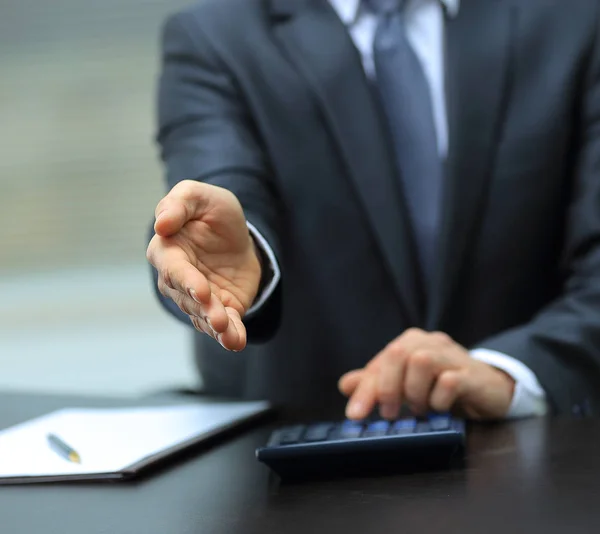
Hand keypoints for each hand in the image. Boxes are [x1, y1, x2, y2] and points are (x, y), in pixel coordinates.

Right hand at [147, 180, 261, 350]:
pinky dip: (230, 336)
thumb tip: (160, 224)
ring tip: (230, 336)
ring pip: (203, 316)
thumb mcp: (198, 196)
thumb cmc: (210, 211)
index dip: (186, 280)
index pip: (173, 269)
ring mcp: (198, 298)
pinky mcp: (221, 309)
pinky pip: (223, 326)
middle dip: (204, 309)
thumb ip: (179, 204)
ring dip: (216, 327)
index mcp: (167, 251)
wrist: (238, 233)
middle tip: (219, 318)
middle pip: (188, 298)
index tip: (201, 289)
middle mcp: (178, 280)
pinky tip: (237, 342)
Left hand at [338, 329, 514, 420]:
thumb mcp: (406, 384)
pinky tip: (440, 409)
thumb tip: (345, 384)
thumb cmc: (442, 385)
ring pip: (421, 362)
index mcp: (412, 342)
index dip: (365, 389)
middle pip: (398, 354)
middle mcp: (431, 342)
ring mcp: (454, 356)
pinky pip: (450, 381)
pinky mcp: (473, 375)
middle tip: (390, 413)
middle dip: (388, 387)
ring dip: (415, 393)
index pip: (381, 360)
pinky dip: (439, 400)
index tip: (355, 415)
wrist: (489, 389)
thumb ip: (376, 382)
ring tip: (420, 409)